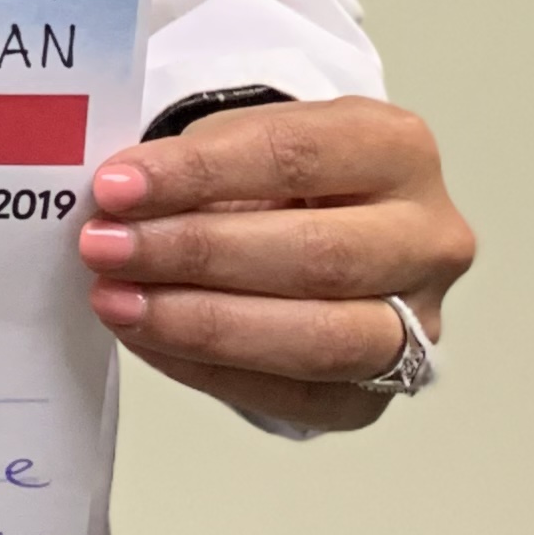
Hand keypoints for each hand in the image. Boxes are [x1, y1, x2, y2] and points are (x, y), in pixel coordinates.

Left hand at [77, 96, 473, 435]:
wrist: (326, 222)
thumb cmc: (278, 174)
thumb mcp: (248, 138)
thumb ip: (196, 164)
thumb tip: (116, 203)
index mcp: (398, 148)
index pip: (295, 154)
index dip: (199, 172)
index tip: (115, 186)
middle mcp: (428, 237)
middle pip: (317, 255)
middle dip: (196, 253)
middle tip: (104, 247)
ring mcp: (418, 322)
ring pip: (320, 338)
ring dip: (202, 323)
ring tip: (116, 301)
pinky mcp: (380, 389)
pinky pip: (297, 396)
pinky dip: (211, 368)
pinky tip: (147, 339)